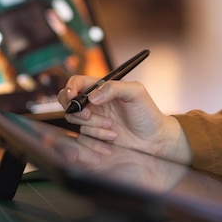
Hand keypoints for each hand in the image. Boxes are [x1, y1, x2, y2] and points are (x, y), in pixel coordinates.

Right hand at [58, 75, 190, 163]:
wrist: (153, 139)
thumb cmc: (147, 113)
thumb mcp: (136, 92)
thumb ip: (113, 88)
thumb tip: (92, 97)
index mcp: (102, 88)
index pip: (78, 82)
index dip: (70, 88)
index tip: (72, 97)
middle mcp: (94, 102)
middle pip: (68, 101)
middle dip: (75, 109)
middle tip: (88, 115)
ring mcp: (93, 118)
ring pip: (76, 120)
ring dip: (93, 126)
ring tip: (113, 128)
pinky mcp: (94, 134)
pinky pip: (84, 135)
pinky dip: (96, 137)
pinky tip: (112, 136)